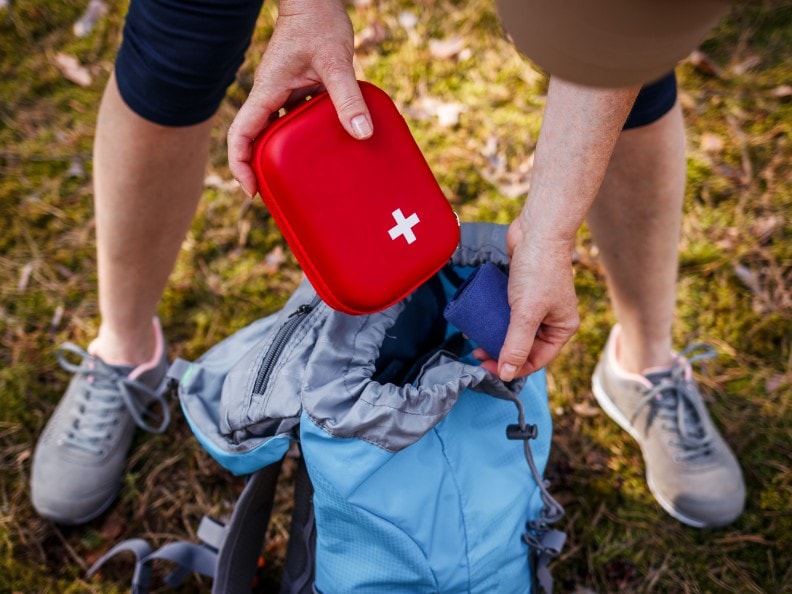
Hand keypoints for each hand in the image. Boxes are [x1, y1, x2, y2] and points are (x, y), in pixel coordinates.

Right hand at [227, 0, 372, 195]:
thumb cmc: (319, 21)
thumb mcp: (335, 62)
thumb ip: (347, 97)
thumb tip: (361, 133)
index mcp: (267, 91)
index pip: (241, 134)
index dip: (240, 165)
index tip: (252, 190)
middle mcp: (270, 95)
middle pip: (255, 139)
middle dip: (261, 168)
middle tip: (280, 194)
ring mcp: (283, 91)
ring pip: (276, 130)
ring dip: (284, 154)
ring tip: (303, 178)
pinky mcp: (298, 87)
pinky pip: (295, 118)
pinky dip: (304, 136)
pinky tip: (325, 147)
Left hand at [476, 217, 579, 380]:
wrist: (537, 230)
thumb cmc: (538, 269)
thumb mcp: (527, 312)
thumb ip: (517, 344)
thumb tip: (507, 374)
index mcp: (562, 328)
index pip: (536, 359)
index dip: (512, 367)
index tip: (487, 368)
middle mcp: (552, 319)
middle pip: (524, 347)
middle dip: (500, 352)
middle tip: (477, 353)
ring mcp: (537, 305)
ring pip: (513, 330)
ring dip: (494, 336)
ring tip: (474, 338)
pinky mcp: (522, 292)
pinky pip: (507, 313)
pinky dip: (493, 318)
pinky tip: (478, 320)